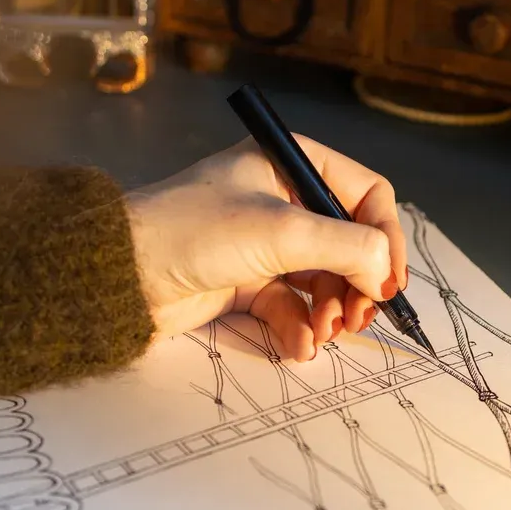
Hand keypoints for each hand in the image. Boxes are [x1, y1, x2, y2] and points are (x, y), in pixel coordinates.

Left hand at [126, 135, 406, 361]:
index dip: (385, 238)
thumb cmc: (194, 231)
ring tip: (325, 333)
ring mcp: (264, 243)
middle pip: (349, 244)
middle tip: (358, 318)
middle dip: (357, 284)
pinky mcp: (245, 282)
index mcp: (290, 164)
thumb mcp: (282, 231)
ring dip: (332, 312)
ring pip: (323, 280)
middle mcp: (281, 199)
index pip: (365, 195)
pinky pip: (292, 306)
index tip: (388, 281)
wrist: (122, 275)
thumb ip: (348, 247)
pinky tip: (300, 346)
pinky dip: (301, 328)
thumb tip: (384, 273)